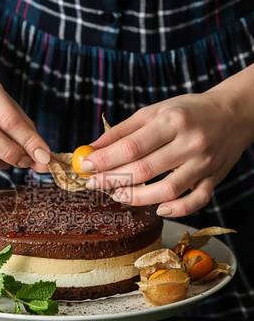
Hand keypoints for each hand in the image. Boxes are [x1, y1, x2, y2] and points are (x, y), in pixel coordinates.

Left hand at [82, 89, 249, 216]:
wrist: (233, 114)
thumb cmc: (187, 112)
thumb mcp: (155, 111)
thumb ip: (123, 131)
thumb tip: (92, 148)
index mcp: (172, 121)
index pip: (132, 146)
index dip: (105, 160)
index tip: (86, 167)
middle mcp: (190, 143)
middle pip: (144, 170)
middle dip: (113, 180)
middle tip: (95, 184)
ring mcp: (203, 164)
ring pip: (167, 190)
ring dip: (138, 198)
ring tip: (118, 196)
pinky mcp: (214, 179)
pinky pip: (196, 201)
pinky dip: (176, 209)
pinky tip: (158, 208)